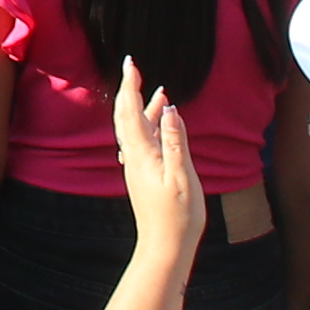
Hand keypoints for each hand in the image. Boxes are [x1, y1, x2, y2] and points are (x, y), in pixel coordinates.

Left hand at [112, 71, 206, 244]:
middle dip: (130, 90)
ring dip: (144, 107)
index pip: (131, 111)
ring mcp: (137, 166)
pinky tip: (161, 126)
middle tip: (134, 67)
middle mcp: (134, 157)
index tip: (130, 63)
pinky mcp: (142, 175)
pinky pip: (142, 142)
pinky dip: (150, 126)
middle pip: (126, 116)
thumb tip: (171, 110)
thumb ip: (176, 142)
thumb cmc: (178, 217)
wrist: (164, 247)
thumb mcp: (182, 178)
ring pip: (135, 129)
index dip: (130, 85)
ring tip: (161, 92)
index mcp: (142, 154)